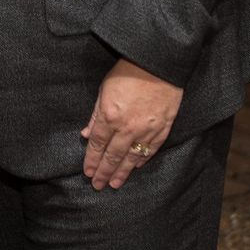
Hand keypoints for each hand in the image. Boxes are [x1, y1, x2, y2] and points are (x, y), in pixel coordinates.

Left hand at [81, 58, 182, 190]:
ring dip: (122, 172)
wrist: (159, 63)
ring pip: (132, 158)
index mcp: (109, 116)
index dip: (91, 160)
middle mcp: (127, 127)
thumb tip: (86, 134)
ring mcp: (146, 130)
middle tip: (98, 185)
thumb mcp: (104, 88)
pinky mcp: (162, 128)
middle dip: (104, 172)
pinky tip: (136, 167)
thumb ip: (95, 114)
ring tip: (114, 184)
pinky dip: (142, 160)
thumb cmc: (128, 71)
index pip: (97, 144)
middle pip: (113, 155)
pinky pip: (151, 149)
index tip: (87, 172)